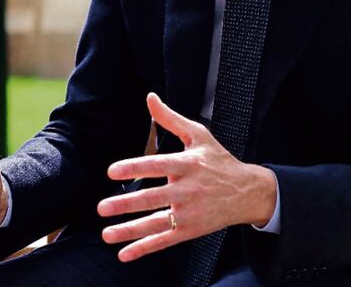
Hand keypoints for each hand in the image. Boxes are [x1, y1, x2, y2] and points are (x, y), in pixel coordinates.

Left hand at [97, 93, 276, 261]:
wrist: (247, 192)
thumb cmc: (220, 161)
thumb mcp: (199, 136)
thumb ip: (171, 119)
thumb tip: (150, 98)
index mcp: (188, 164)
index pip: (158, 165)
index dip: (134, 167)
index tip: (112, 171)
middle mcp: (188, 189)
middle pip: (153, 197)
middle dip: (126, 203)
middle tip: (102, 207)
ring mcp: (190, 212)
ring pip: (156, 222)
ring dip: (130, 229)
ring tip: (106, 234)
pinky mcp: (191, 229)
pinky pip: (164, 239)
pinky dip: (144, 247)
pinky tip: (125, 253)